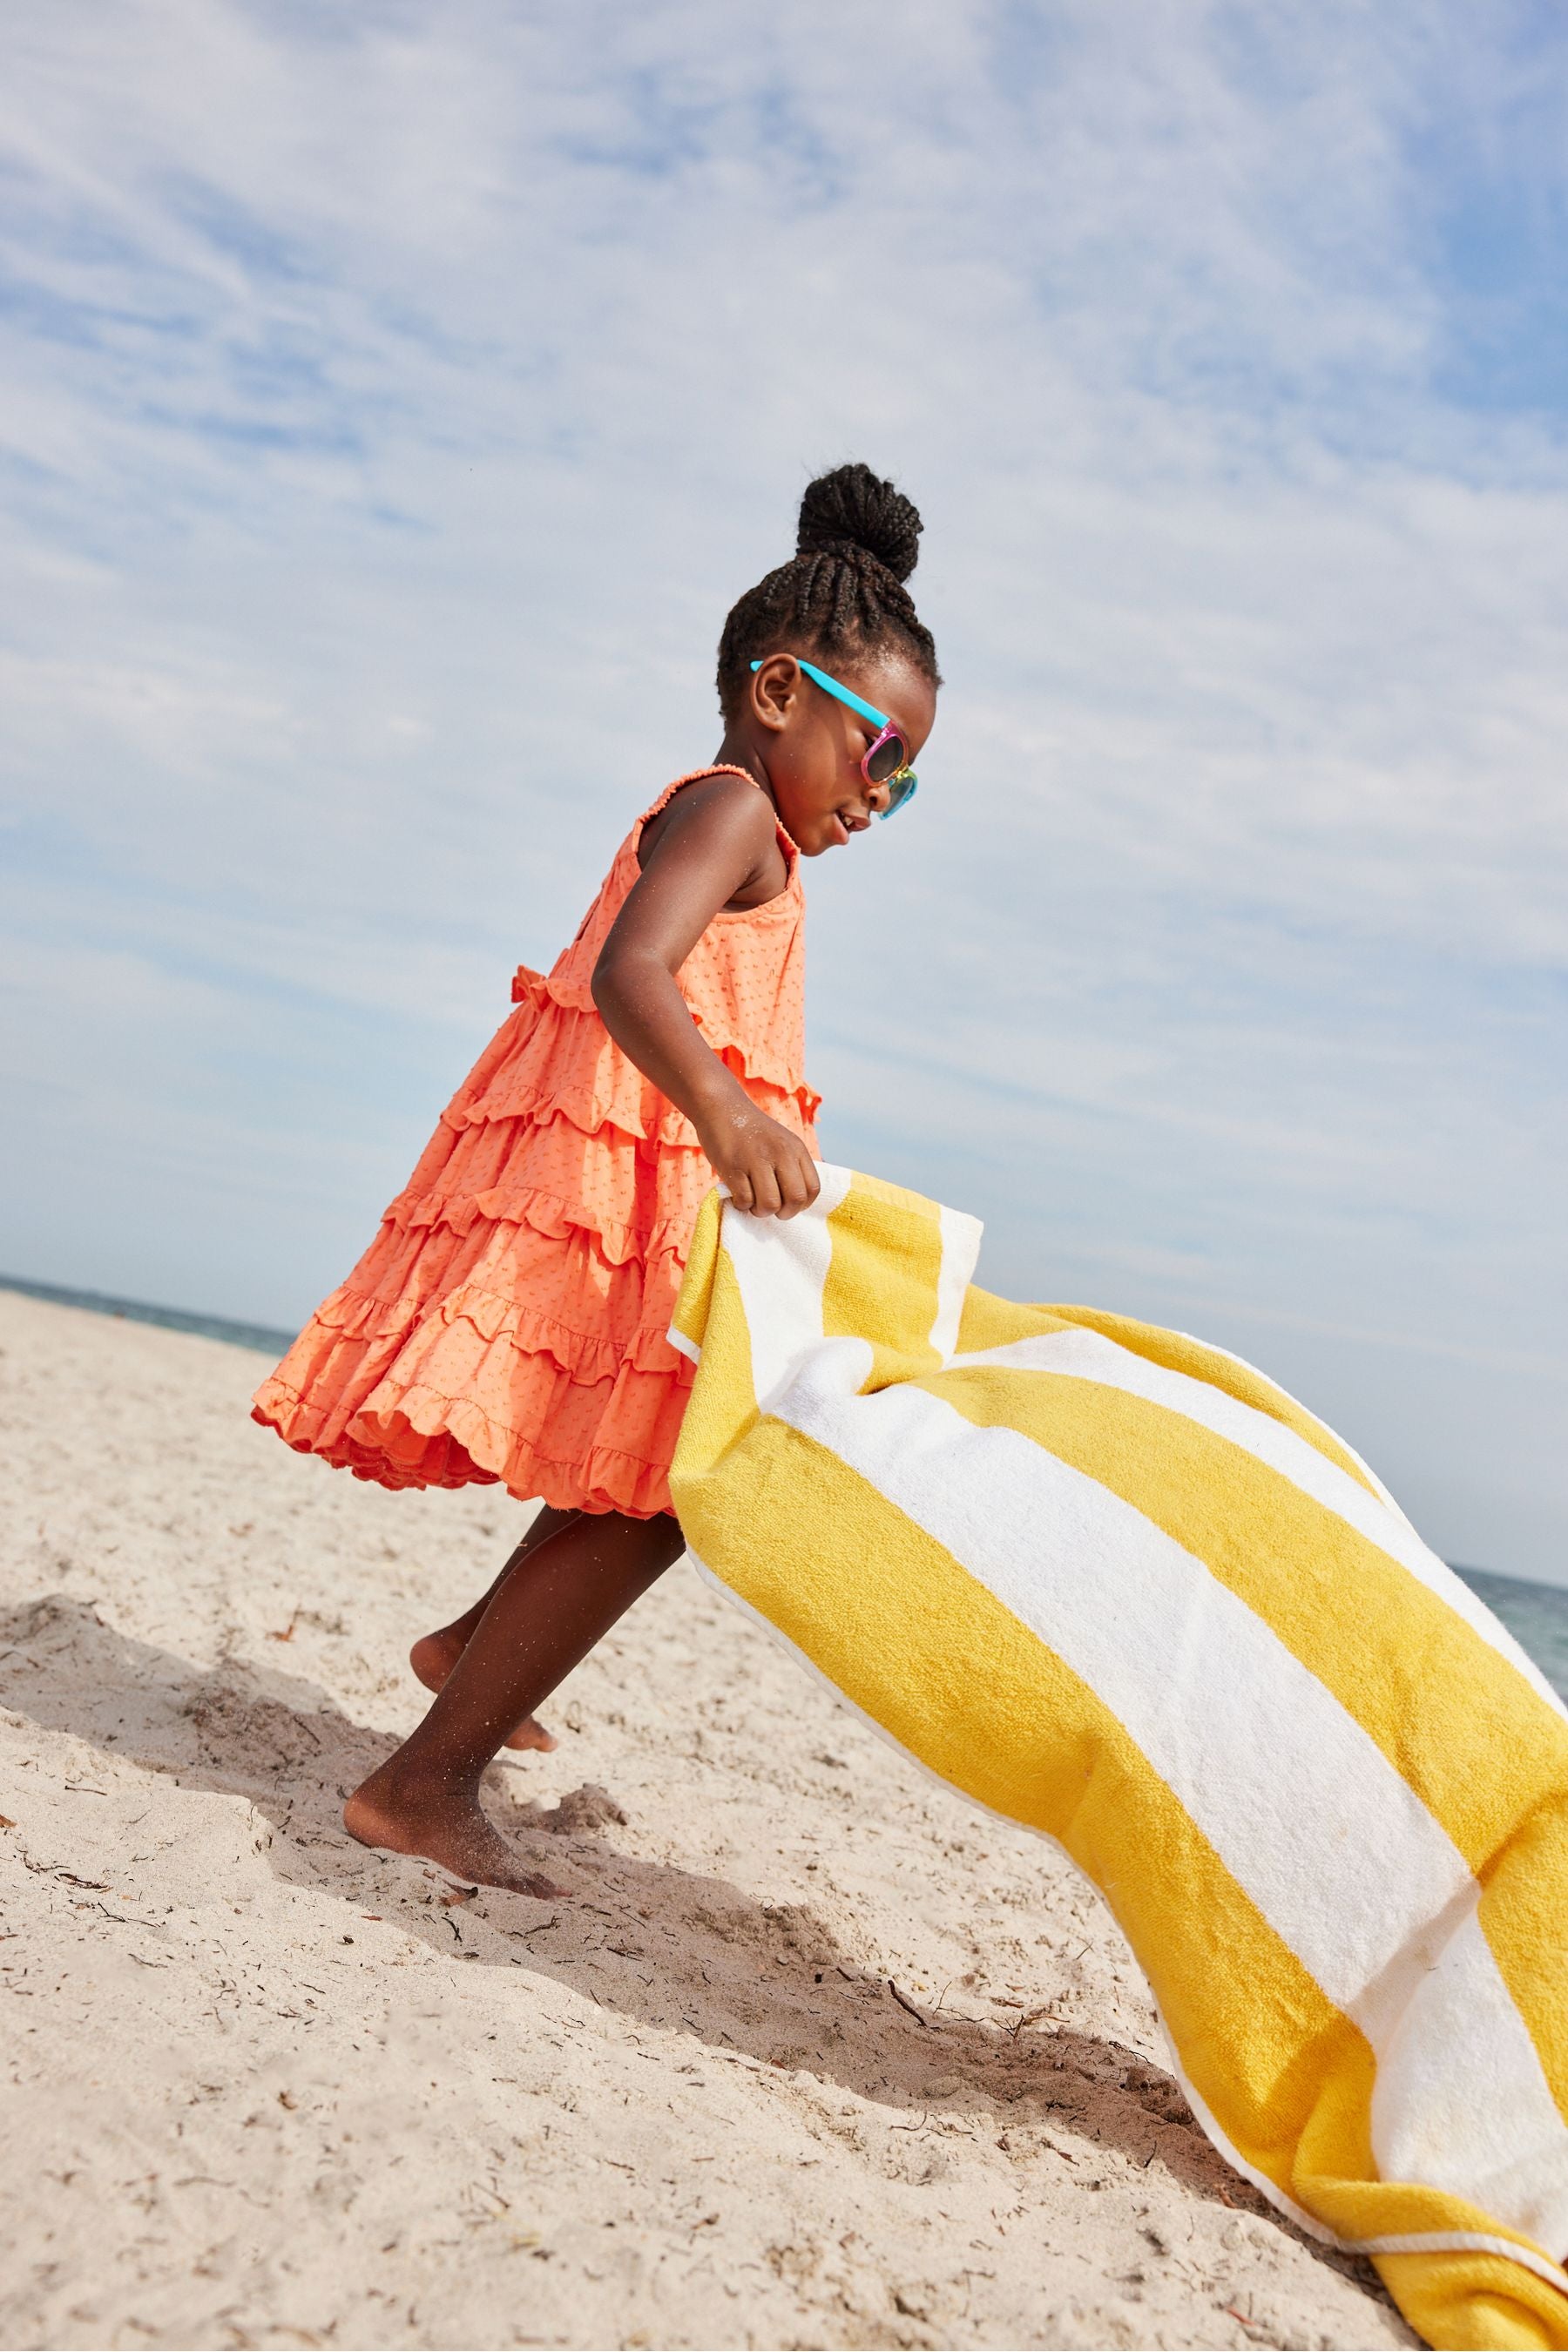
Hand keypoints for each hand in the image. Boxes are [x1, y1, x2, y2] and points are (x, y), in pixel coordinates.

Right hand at [697, 1094, 820, 1218]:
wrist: (721, 1108)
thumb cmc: (752, 1132)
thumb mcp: (782, 1142)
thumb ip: (793, 1165)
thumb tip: (799, 1200)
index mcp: (796, 1148)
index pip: (813, 1189)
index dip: (802, 1204)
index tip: (788, 1203)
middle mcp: (780, 1153)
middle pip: (795, 1199)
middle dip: (783, 1213)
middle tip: (770, 1207)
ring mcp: (756, 1160)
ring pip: (770, 1204)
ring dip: (760, 1211)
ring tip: (752, 1201)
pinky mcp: (734, 1166)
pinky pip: (745, 1200)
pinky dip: (741, 1204)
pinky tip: (738, 1194)